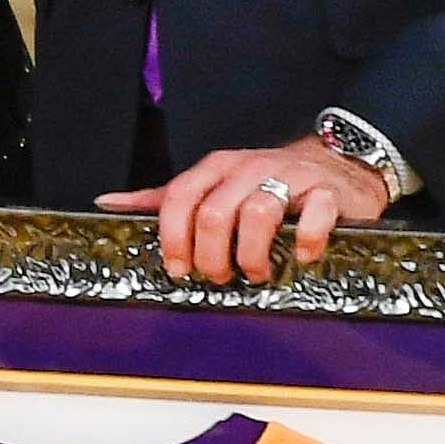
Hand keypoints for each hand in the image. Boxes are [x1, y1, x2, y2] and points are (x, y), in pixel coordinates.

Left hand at [98, 139, 388, 283]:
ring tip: (255, 273)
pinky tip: (302, 257)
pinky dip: (307, 241)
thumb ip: (164, 199)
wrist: (337, 166)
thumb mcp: (212, 187)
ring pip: (257, 214)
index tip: (177, 269)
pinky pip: (314, 215)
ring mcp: (291, 177)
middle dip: (211, 256)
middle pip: (214, 214)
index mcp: (217, 167)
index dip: (172, 238)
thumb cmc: (265, 184)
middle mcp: (250, 167)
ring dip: (252, 255)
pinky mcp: (328, 192)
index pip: (180, 197)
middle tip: (219, 277)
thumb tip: (107, 203)